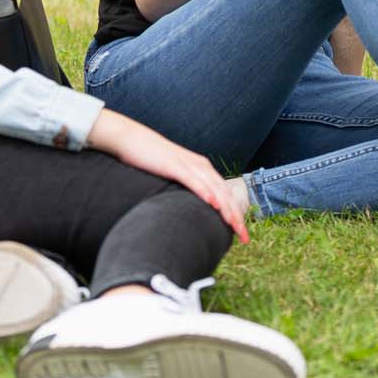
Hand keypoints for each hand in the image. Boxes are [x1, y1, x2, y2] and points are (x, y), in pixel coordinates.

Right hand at [86, 109, 248, 242]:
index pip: (225, 195)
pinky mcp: (175, 165)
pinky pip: (193, 181)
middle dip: (236, 217)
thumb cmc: (152, 160)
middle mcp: (201, 166)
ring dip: (226, 208)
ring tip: (235, 225)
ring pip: (213, 189)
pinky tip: (212, 203)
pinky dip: (204, 192)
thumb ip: (185, 188)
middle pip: (225, 194)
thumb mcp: (174, 176)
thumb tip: (190, 210)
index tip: (242, 235)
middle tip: (245, 237)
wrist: (132, 139)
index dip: (235, 215)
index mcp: (203, 169)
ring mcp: (188, 165)